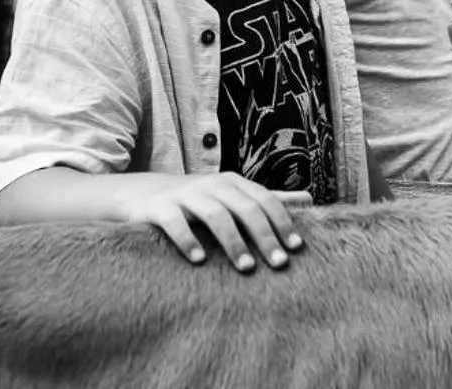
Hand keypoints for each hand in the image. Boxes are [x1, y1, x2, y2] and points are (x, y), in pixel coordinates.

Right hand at [120, 172, 308, 273]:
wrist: (141, 194)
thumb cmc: (197, 200)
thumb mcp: (232, 195)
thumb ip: (267, 199)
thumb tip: (309, 199)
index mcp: (233, 183)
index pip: (265, 199)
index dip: (282, 221)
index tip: (296, 248)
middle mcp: (212, 185)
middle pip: (245, 207)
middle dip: (264, 235)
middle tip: (279, 263)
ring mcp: (185, 194)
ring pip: (215, 214)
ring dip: (233, 241)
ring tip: (247, 268)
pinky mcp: (160, 207)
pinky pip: (175, 222)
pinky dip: (188, 239)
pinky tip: (199, 260)